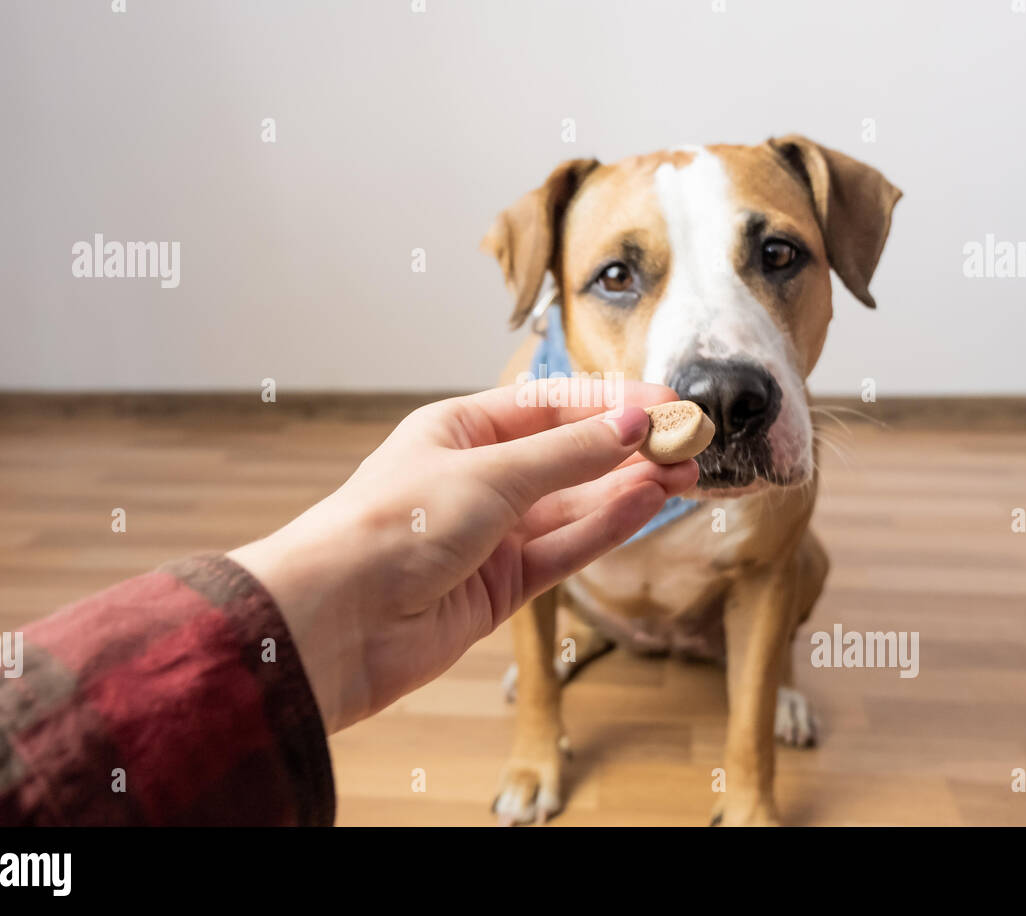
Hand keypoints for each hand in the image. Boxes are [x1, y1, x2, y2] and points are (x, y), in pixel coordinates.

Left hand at [228, 381, 697, 733]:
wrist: (335, 623)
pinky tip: (646, 503)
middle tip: (690, 443)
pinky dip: (607, 527)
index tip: (669, 403)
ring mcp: (491, 535)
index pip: (552, 406)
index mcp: (459, 431)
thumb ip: (567, 454)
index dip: (613, 403)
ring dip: (628, 487)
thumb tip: (633, 424)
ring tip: (684, 472)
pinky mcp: (500, 586)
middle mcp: (477, 478)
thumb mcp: (487, 475)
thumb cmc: (388, 528)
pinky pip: (566, 548)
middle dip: (629, 448)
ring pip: (574, 504)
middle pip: (569, 456)